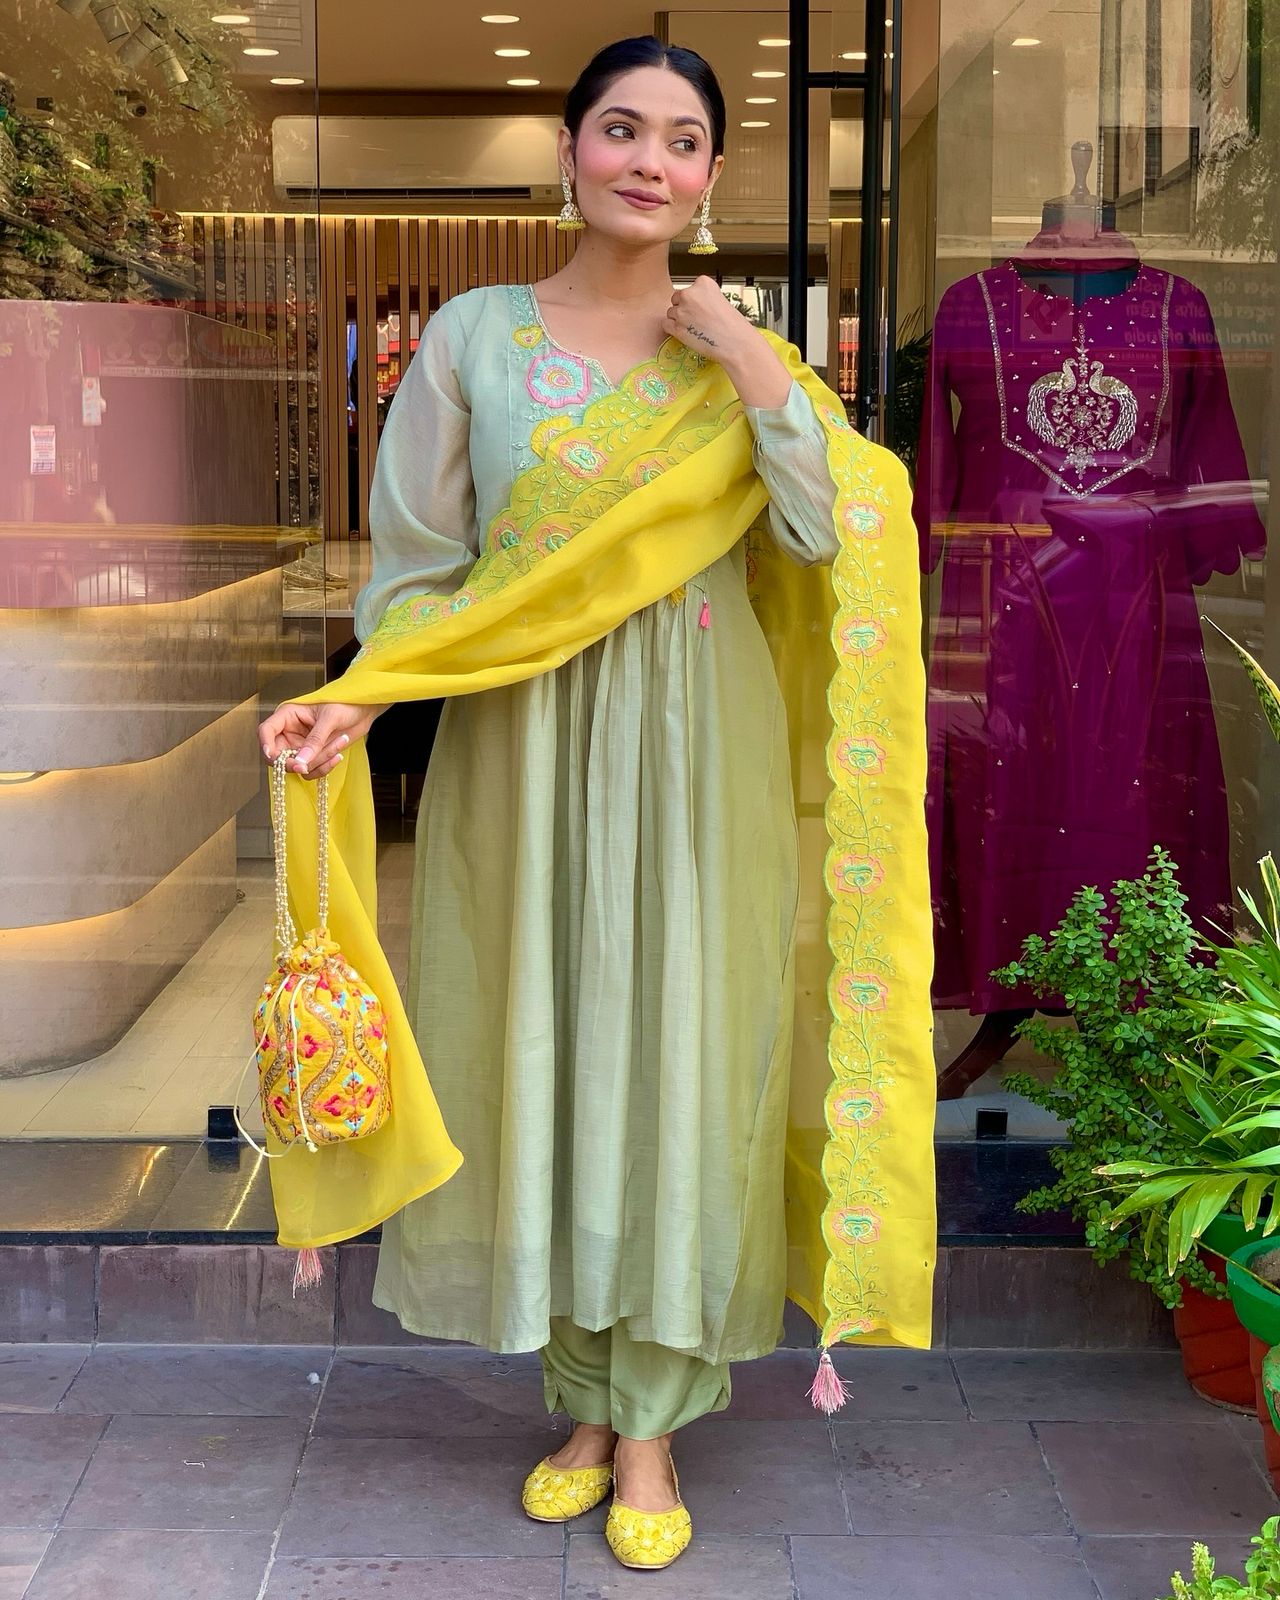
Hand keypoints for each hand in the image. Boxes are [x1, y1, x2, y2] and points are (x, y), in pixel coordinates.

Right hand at [258, 701, 385, 779]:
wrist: (363, 710)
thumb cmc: (345, 704)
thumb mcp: (330, 719)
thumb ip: (315, 741)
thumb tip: (300, 761)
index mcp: (288, 715)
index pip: (266, 731)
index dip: (266, 745)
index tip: (274, 757)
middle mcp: (290, 732)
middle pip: (277, 755)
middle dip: (293, 762)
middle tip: (306, 765)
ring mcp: (300, 746)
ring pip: (296, 765)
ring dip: (317, 762)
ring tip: (338, 745)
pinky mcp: (312, 756)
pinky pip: (310, 770)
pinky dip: (324, 767)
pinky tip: (338, 755)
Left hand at [663, 276, 753, 365]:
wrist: (735, 343)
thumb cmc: (732, 325)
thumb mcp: (720, 300)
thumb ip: (704, 298)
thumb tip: (692, 304)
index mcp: (703, 283)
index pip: (689, 289)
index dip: (694, 301)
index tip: (702, 309)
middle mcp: (689, 294)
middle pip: (676, 299)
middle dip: (683, 309)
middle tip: (697, 320)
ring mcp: (681, 311)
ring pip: (671, 312)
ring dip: (679, 320)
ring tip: (695, 329)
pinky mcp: (676, 327)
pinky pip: (666, 324)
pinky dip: (673, 329)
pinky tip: (686, 334)